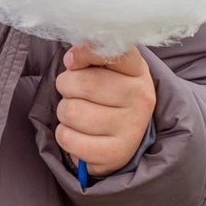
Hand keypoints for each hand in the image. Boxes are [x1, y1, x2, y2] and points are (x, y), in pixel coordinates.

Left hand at [56, 46, 156, 174]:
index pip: (112, 52)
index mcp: (137, 71)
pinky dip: (65, 135)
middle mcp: (140, 97)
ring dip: (65, 113)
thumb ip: (90, 56)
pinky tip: (80, 134)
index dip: (84, 53)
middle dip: (66, 87)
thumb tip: (72, 59)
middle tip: (76, 94)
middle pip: (80, 84)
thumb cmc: (106, 96)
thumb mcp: (105, 70)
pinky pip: (67, 137)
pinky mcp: (116, 153)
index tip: (71, 61)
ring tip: (80, 115)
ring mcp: (131, 127)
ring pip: (70, 111)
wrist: (121, 139)